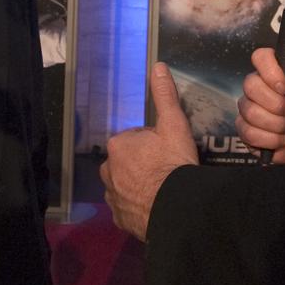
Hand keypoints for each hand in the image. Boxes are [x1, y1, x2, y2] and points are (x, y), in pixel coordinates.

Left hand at [101, 62, 198, 241]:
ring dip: (139, 185)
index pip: (136, 139)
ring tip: (163, 189)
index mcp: (118, 145)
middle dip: (143, 164)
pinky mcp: (119, 218)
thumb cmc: (173, 163)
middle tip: (166, 170)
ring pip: (125, 185)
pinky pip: (127, 208)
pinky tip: (155, 205)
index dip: (154, 144)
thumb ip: (165, 96)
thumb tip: (158, 66)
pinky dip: (138, 206)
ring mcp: (112, 197)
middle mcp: (107, 171)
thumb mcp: (174, 125)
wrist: (177, 208)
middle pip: (128, 162)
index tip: (168, 151)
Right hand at [237, 22, 284, 163]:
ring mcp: (249, 108)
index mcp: (275, 71)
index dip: (270, 73)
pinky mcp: (245, 130)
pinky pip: (247, 131)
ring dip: (278, 126)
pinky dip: (270, 140)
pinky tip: (281, 140)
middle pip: (250, 86)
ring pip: (249, 112)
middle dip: (277, 106)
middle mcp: (258, 87)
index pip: (258, 57)